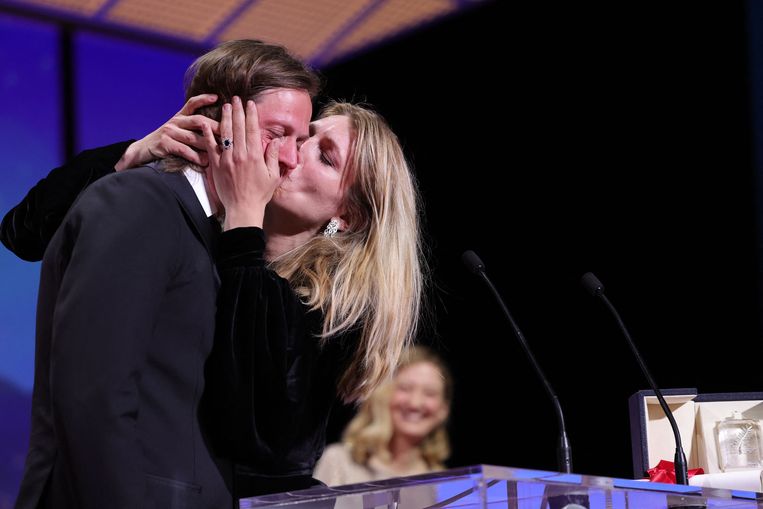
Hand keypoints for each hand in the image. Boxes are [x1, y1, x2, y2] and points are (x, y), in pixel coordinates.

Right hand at [115, 94, 219, 170]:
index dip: (204, 98)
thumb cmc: (166, 143)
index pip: (192, 103)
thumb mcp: (178, 131)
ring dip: (208, 145)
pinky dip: (195, 156)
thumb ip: (193, 130)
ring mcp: (169, 132)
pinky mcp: (164, 144)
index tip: (217, 97)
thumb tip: (215, 132)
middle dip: (215, 126)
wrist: (142, 151)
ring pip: (192, 137)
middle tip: (229, 132)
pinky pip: (183, 150)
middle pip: (198, 120)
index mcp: (180, 117)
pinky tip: (205, 161)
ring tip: (221, 151)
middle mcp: (175, 121)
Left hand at [202, 96, 281, 229]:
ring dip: (225, 118)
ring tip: (225, 106)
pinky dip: (208, 134)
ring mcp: (227, 159)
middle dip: (238, 111)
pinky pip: (211, 147)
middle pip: (238, 127)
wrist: (243, 209)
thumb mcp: (273, 176)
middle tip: (236, 98)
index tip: (251, 104)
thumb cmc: (260, 194)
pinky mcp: (216, 166)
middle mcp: (240, 154)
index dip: (251, 115)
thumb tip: (277, 141)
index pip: (252, 130)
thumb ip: (273, 157)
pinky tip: (206, 123)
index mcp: (255, 156)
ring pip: (225, 133)